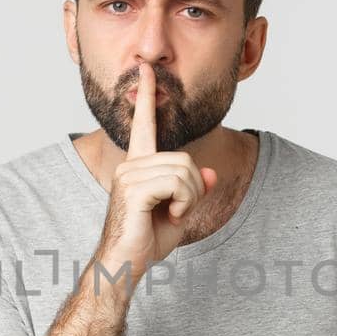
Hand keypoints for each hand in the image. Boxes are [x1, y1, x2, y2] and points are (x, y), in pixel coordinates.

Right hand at [95, 62, 218, 280]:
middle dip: (194, 188)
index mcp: (138, 166)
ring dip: (189, 198)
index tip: (146, 71)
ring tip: (173, 214)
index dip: (147, 97)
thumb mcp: (180, 211)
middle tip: (179, 210)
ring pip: (184, 171)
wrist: (125, 264)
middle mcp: (131, 166)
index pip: (143, 125)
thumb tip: (211, 174)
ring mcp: (129, 176)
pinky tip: (170, 216)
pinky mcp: (133, 190)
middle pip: (184, 159)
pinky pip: (176, 183)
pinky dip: (184, 202)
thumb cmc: (146, 240)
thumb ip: (194, 190)